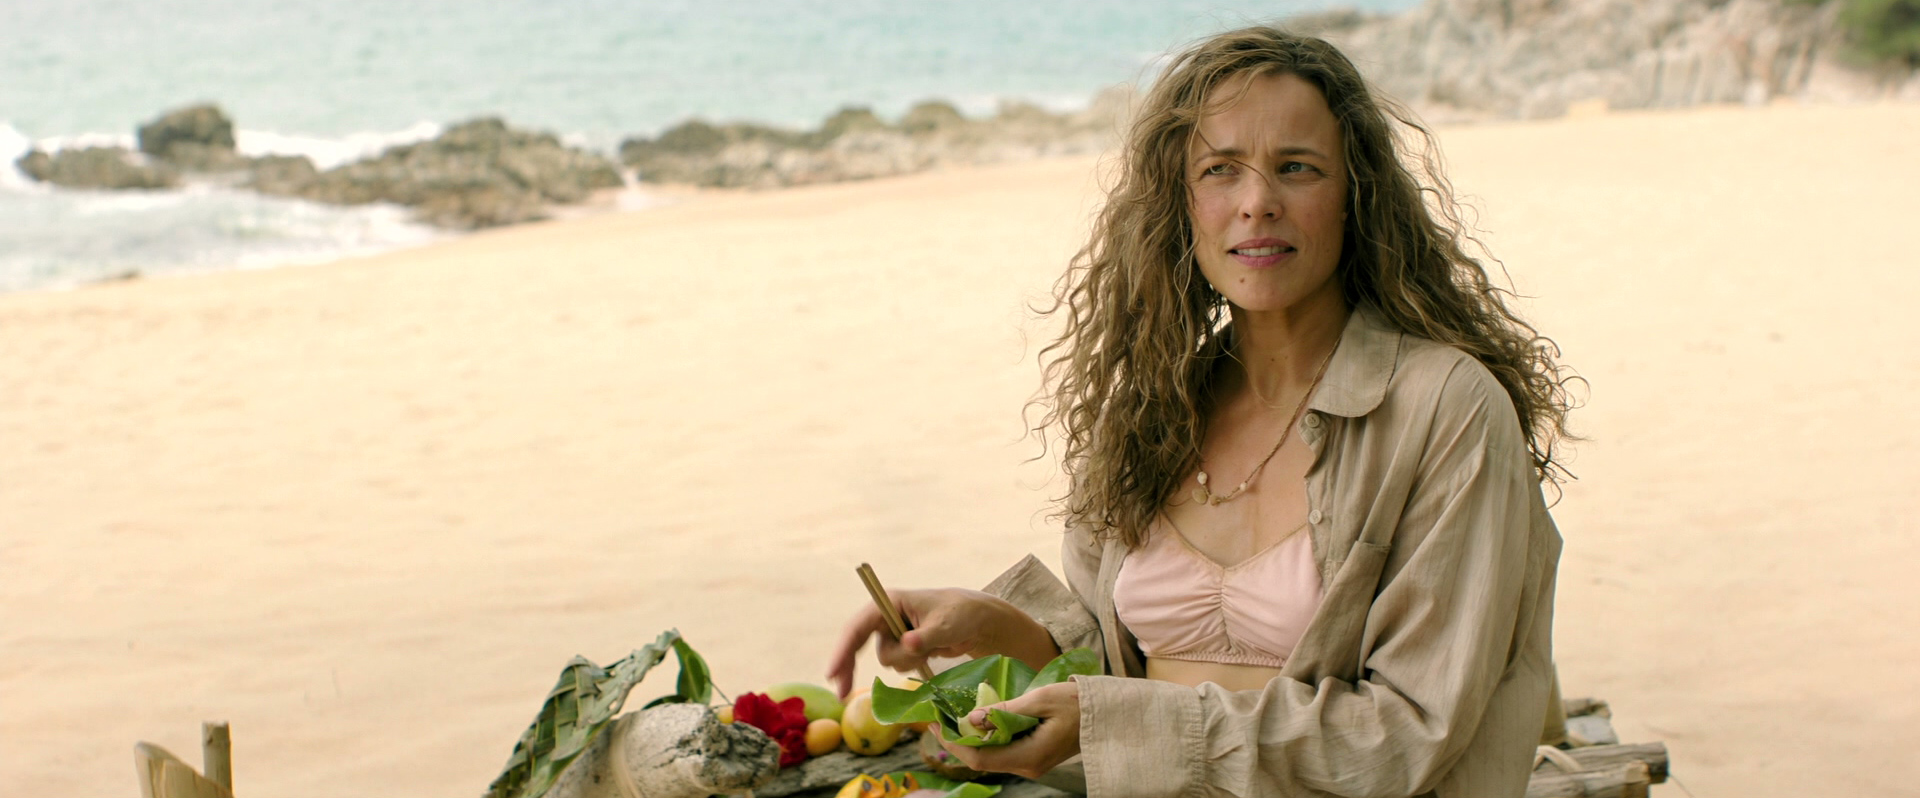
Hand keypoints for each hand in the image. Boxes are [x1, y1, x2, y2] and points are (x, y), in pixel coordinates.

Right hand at [825, 588, 1053, 697]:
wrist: (978, 622)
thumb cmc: (963, 614)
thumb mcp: (946, 626)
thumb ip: (926, 637)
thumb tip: (908, 644)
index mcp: (890, 602)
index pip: (858, 626)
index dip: (843, 649)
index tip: (832, 672)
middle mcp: (886, 615)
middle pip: (857, 643)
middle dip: (849, 665)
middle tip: (841, 693)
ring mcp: (892, 631)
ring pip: (886, 659)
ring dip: (906, 661)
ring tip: (930, 648)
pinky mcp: (901, 645)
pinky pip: (897, 663)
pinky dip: (911, 664)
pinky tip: (929, 653)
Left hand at [936, 680, 1081, 779]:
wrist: (1107, 713)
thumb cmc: (1078, 701)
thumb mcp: (1041, 699)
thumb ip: (1005, 710)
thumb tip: (971, 719)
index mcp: (1029, 755)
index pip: (980, 758)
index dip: (954, 743)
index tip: (935, 723)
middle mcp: (1028, 766)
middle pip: (983, 759)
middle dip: (958, 740)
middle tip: (938, 717)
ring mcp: (1032, 763)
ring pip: (992, 755)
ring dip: (971, 738)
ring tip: (952, 716)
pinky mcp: (1035, 755)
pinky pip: (1004, 750)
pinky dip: (987, 737)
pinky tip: (978, 720)